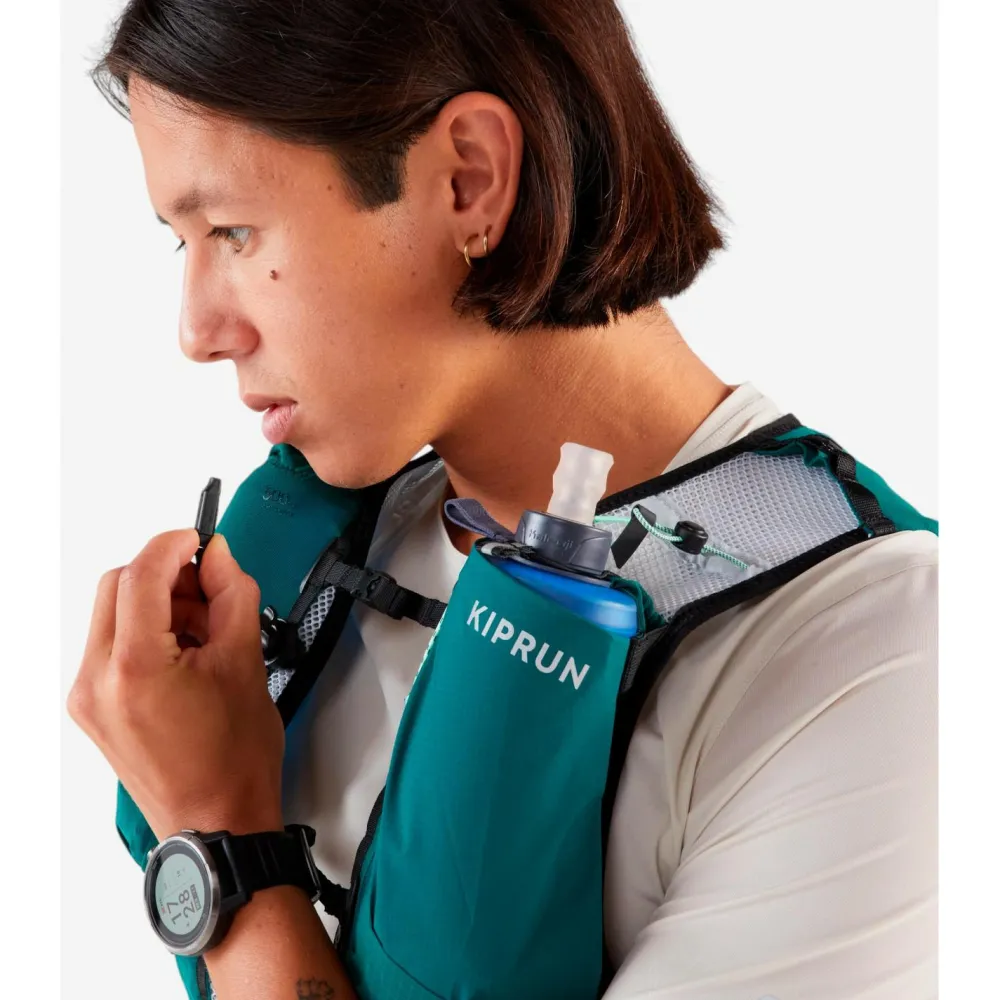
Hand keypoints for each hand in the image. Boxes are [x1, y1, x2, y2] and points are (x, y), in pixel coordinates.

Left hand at [67, 529, 285, 840]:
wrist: (218, 821)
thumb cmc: (233, 760)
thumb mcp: (245, 662)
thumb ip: (232, 595)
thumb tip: (218, 558)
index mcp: (135, 669)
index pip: (140, 575)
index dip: (174, 545)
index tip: (200, 539)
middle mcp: (97, 681)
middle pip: (117, 587)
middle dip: (165, 574)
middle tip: (209, 586)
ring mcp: (89, 698)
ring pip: (112, 614)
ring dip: (157, 605)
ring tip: (204, 631)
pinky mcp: (94, 709)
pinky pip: (112, 646)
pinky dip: (146, 633)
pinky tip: (185, 653)